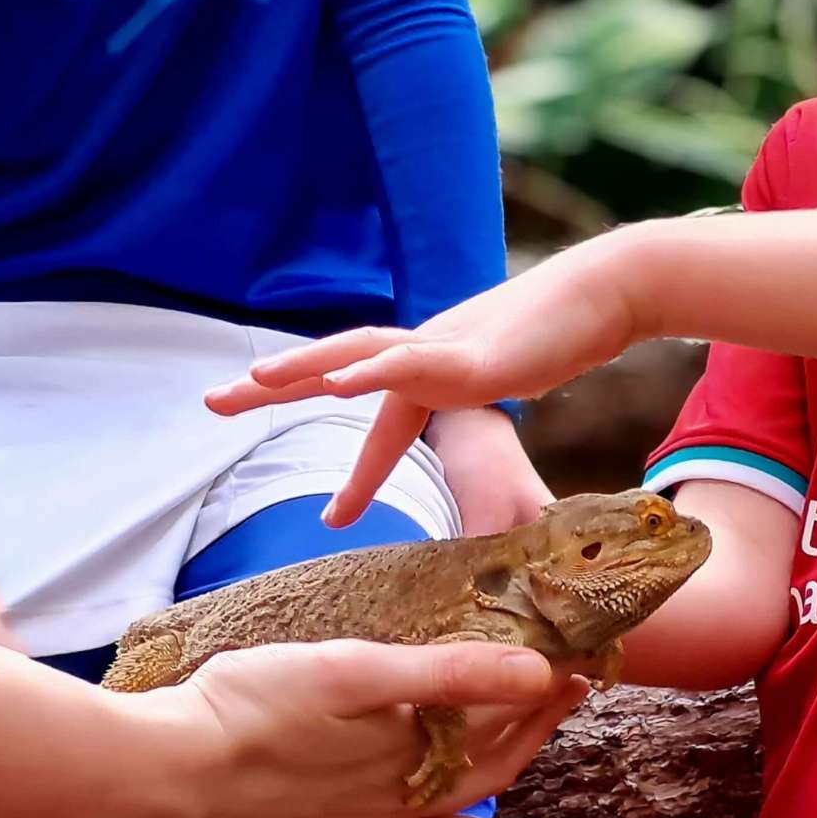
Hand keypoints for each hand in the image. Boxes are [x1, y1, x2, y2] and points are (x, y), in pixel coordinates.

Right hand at [104, 639, 583, 817]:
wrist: (173, 774)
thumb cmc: (250, 708)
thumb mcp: (351, 671)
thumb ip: (445, 673)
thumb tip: (534, 672)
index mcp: (412, 737)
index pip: (501, 703)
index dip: (542, 672)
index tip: (572, 637)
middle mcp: (409, 782)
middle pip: (496, 745)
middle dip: (540, 709)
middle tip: (574, 668)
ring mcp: (382, 810)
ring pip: (474, 787)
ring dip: (518, 755)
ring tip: (553, 724)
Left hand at [206, 237, 644, 523]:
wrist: (606, 296)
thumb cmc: (563, 338)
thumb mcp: (513, 388)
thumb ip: (488, 412)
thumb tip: (485, 454)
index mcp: (430, 368)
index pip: (380, 424)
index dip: (355, 474)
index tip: (331, 521)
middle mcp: (422, 351)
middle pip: (332, 366)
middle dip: (271, 385)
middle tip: (211, 402)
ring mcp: (442, 346)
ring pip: (357, 354)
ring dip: (301, 367)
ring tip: (253, 382)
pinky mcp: (469, 351)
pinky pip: (408, 361)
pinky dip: (369, 371)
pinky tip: (335, 383)